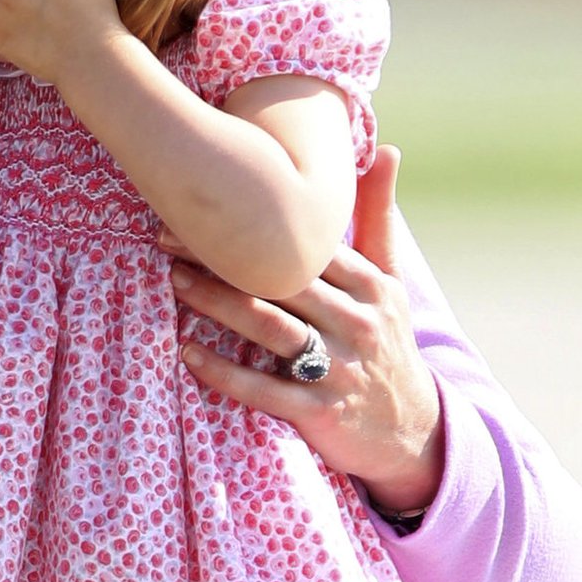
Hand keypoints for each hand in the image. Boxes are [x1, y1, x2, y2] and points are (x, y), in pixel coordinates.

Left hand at [171, 145, 443, 510]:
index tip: (204, 201)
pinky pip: (265, 390)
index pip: (309, 247)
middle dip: (222, 257)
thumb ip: (380, 218)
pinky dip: (224, 372)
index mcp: (373, 286)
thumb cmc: (388, 343)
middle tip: (168, 236)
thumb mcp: (392, 282)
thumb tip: (386, 148)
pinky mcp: (322, 413)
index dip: (256, 221)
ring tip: (174, 281)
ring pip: (272, 328)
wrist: (413, 433)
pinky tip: (187, 354)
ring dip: (218, 303)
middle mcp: (360, 323)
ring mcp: (341, 369)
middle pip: (283, 281)